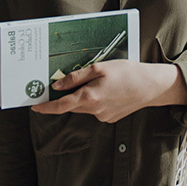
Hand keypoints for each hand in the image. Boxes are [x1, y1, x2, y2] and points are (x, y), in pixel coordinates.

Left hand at [30, 60, 186, 122]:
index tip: (35, 106)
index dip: (46, 107)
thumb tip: (57, 86)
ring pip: (84, 107)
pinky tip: (110, 90)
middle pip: (72, 105)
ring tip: (99, 82)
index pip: (60, 106)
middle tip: (66, 84)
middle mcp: (94, 110)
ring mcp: (102, 116)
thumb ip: (76, 77)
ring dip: (84, 97)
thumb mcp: (100, 68)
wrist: (151, 86)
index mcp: (89, 97)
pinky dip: (97, 100)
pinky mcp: (110, 117)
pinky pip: (96, 109)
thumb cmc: (127, 73)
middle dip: (67, 97)